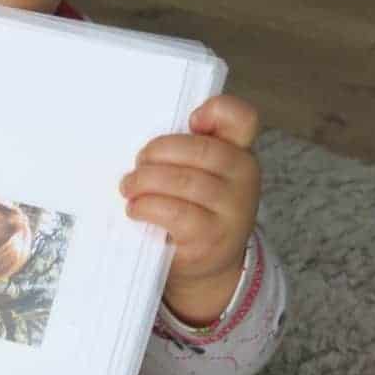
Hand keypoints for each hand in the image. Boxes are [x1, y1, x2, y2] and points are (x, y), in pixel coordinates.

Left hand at [120, 95, 259, 325]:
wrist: (209, 264)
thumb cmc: (195, 206)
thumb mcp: (201, 172)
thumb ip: (189, 147)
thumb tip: (150, 144)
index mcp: (240, 151)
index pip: (241, 118)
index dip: (215, 110)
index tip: (191, 120)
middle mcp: (245, 177)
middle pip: (200, 149)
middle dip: (158, 152)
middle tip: (138, 164)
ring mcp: (233, 210)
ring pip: (183, 181)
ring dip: (144, 182)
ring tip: (129, 188)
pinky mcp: (212, 239)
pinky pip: (175, 213)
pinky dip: (146, 207)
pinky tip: (136, 209)